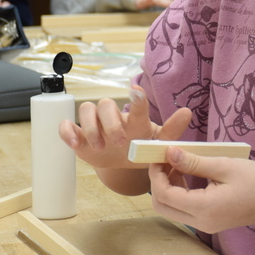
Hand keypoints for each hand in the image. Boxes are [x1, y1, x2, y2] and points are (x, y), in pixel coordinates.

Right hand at [58, 84, 191, 169]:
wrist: (122, 162)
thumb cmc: (140, 148)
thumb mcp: (156, 144)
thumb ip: (171, 131)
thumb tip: (187, 112)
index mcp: (134, 119)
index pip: (137, 104)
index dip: (137, 98)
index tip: (137, 92)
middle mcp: (112, 116)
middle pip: (106, 104)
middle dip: (111, 122)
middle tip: (120, 141)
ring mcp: (94, 124)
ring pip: (86, 110)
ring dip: (91, 127)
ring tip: (100, 146)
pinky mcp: (78, 135)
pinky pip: (67, 126)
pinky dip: (68, 132)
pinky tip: (75, 143)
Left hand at [147, 146, 254, 233]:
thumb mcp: (224, 165)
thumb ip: (193, 161)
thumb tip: (169, 152)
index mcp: (204, 208)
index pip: (165, 194)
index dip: (156, 174)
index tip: (158, 155)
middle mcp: (201, 222)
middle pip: (163, 206)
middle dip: (158, 182)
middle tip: (164, 160)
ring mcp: (206, 225)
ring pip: (172, 209)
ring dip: (168, 187)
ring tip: (178, 163)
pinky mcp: (211, 222)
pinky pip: (185, 210)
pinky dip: (180, 193)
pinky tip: (188, 174)